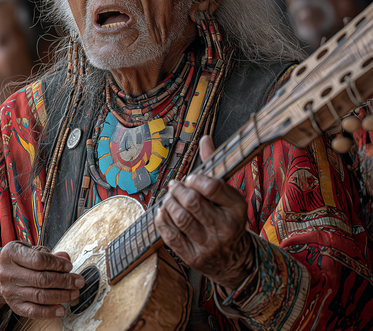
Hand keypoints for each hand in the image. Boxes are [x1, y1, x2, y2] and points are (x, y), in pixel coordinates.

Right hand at [0, 241, 84, 318]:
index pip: (38, 260)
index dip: (56, 264)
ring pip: (40, 296)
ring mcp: (10, 291)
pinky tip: (61, 309)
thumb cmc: (21, 259)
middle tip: (78, 281)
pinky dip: (49, 312)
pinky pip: (33, 311)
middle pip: (41, 279)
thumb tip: (66, 258)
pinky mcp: (14, 306)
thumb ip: (50, 254)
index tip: (69, 266)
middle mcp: (8, 273)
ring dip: (61, 295)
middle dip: (64, 281)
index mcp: (12, 253)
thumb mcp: (31, 249)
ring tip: (75, 292)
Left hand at [155, 136, 253, 289]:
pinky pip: (171, 235)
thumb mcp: (228, 195)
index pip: (212, 187)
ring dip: (169, 203)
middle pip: (193, 202)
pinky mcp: (194, 257)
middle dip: (177, 190)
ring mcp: (209, 245)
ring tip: (170, 199)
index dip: (195, 179)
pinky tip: (164, 212)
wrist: (235, 260)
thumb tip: (205, 138)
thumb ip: (213, 167)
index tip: (190, 179)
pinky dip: (162, 220)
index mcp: (237, 208)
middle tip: (174, 186)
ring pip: (180, 218)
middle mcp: (225, 228)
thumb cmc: (227, 219)